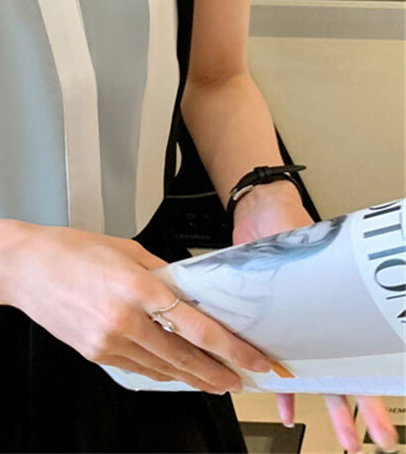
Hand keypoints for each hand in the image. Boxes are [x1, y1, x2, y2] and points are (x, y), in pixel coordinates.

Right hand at [1, 222, 275, 393]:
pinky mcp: (95, 353)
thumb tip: (188, 290)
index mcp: (137, 287)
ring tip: (215, 381)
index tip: (255, 359)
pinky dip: (160, 372)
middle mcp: (125, 319)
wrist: (26, 268)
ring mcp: (108, 341)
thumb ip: (161, 272)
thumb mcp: (125, 249)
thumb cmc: (70, 250)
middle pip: (184, 356)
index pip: (197, 326)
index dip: (232, 348)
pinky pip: (137, 369)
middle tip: (241, 379)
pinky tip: (174, 373)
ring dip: (193, 377)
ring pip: (162, 368)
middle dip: (218, 372)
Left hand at [232, 181, 399, 452]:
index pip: (359, 357)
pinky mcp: (268, 320)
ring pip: (315, 374)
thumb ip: (308, 274)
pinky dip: (278, 384)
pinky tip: (281, 405)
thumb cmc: (288, 224)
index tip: (382, 425)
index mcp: (334, 307)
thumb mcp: (304, 248)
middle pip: (341, 374)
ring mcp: (296, 324)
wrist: (260, 211)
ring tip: (340, 436)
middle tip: (368, 442)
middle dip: (355, 411)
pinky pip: (275, 357)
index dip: (370, 394)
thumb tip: (311, 288)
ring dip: (322, 405)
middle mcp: (318, 321)